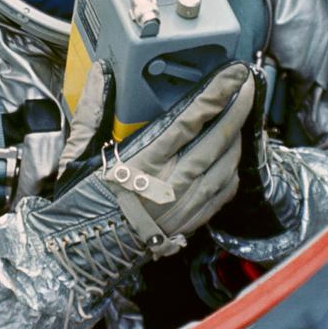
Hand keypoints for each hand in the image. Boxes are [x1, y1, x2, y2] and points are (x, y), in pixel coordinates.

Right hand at [0, 61, 252, 328]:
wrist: (80, 254)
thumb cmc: (78, 204)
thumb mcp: (78, 156)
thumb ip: (93, 112)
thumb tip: (102, 75)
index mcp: (141, 163)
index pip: (188, 121)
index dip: (215, 95)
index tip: (232, 75)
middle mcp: (168, 185)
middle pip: (215, 142)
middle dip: (237, 111)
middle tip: (249, 87)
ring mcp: (183, 206)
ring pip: (224, 167)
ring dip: (237, 139)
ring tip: (242, 117)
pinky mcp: (189, 223)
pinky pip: (222, 193)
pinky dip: (232, 171)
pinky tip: (232, 157)